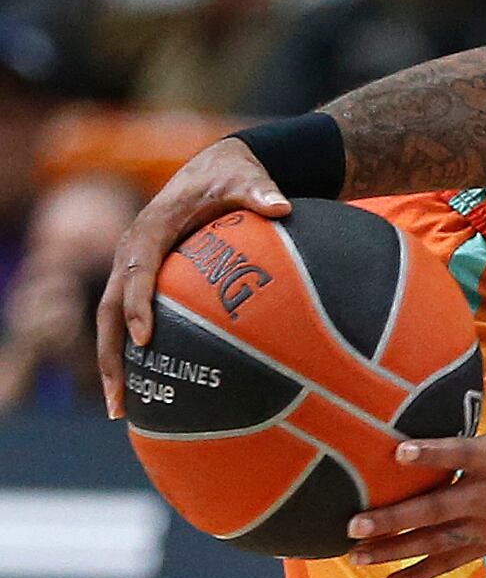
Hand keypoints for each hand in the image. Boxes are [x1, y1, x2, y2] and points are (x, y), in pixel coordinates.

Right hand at [97, 138, 290, 418]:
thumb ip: (261, 192)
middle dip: (111, 351)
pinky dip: (126, 351)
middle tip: (121, 398)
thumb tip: (282, 207)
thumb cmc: (232, 177)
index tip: (145, 340)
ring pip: (110, 319)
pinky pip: (126, 317)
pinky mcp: (140, 278)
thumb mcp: (247, 179)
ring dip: (111, 363)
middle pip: (110, 306)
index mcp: (152, 228)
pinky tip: (143, 390)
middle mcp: (132, 249)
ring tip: (121, 410)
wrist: (213, 168)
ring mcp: (132, 266)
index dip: (139, 304)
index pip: (138, 269)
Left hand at [347, 302, 485, 577]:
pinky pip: (451, 560)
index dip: (430, 454)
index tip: (396, 454)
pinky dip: (420, 573)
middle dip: (393, 516)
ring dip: (394, 549)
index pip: (460, 453)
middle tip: (352, 521)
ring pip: (436, 539)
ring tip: (353, 555)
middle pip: (436, 507)